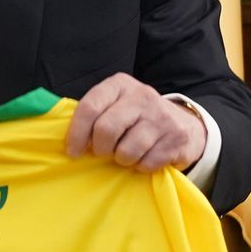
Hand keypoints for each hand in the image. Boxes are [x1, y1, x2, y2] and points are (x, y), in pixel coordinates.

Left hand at [64, 74, 206, 172]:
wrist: (184, 125)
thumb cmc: (136, 118)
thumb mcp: (115, 105)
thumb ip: (93, 114)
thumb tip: (66, 141)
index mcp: (119, 85)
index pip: (89, 107)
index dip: (76, 133)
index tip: (73, 152)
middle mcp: (142, 96)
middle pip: (106, 129)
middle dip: (100, 149)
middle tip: (103, 153)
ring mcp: (162, 116)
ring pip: (126, 151)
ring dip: (122, 160)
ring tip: (126, 154)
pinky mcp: (176, 138)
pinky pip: (146, 163)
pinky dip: (141, 166)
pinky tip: (145, 157)